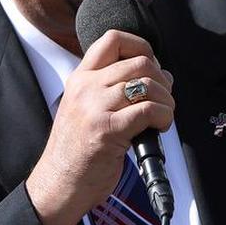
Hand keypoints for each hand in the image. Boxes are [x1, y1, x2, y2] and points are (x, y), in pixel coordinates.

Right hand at [27, 30, 173, 224]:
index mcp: (80, 79)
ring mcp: (95, 108)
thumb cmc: (78, 152)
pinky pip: (148, 110)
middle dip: (161, 79)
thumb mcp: (86, 109)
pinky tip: (159, 127)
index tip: (152, 65)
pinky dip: (163, 117)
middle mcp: (85, 88)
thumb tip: (160, 75)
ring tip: (163, 116)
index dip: (141, 46)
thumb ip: (113, 90)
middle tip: (163, 99)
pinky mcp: (107, 130)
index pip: (113, 39)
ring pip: (147, 84)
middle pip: (139, 61)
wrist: (59, 185)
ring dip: (166, 100)